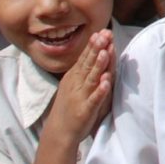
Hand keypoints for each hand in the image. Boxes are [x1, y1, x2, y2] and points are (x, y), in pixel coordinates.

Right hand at [46, 30, 115, 144]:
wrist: (58, 132)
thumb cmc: (69, 106)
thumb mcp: (74, 84)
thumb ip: (85, 70)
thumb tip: (97, 51)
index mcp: (74, 77)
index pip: (85, 57)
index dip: (94, 44)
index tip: (103, 31)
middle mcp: (76, 84)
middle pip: (88, 63)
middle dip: (97, 48)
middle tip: (105, 34)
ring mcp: (80, 97)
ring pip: (91, 78)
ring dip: (98, 65)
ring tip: (105, 52)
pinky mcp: (85, 110)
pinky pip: (94, 99)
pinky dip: (100, 91)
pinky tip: (106, 83)